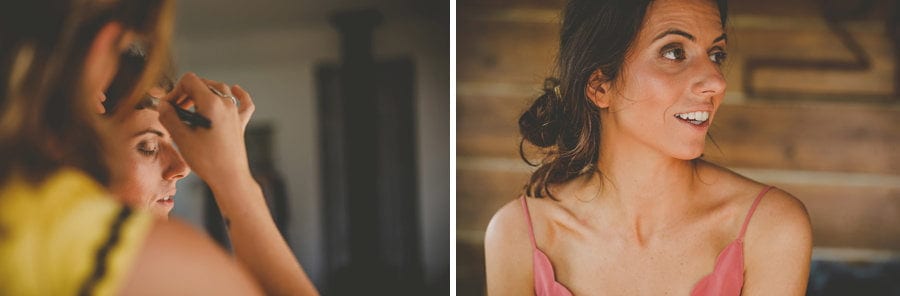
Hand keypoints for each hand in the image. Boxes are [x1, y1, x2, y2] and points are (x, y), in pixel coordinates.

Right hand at [157, 72, 253, 188]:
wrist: (229, 177)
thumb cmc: (207, 160)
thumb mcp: (181, 137)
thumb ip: (169, 117)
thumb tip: (163, 105)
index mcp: (211, 103)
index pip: (189, 80)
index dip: (175, 91)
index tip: (169, 106)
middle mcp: (226, 103)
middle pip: (203, 84)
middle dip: (186, 93)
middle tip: (176, 110)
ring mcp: (235, 112)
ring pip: (220, 89)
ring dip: (204, 94)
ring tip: (192, 107)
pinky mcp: (241, 123)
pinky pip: (243, 102)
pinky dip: (239, 94)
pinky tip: (235, 90)